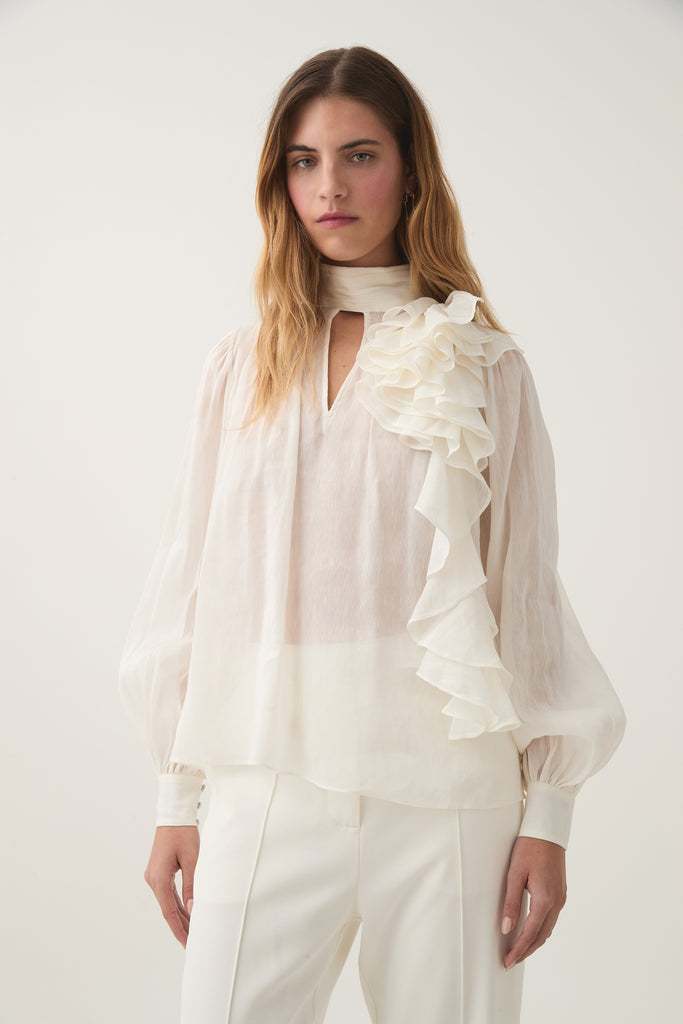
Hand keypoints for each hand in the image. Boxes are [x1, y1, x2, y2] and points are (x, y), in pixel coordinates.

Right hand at [144, 825, 199, 947]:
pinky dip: (178, 904)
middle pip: (168, 909)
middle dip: (181, 926)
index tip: (187, 944)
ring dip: (180, 916)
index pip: (169, 912)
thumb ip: (191, 886)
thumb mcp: (192, 860)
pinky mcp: (159, 873)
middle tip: (193, 943)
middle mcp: (153, 880)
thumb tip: (193, 910)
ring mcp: (154, 877)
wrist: (173, 816)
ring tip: (193, 931)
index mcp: (159, 879)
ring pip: (168, 902)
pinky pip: (169, 893)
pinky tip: (187, 914)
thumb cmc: (183, 834)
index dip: (178, 929)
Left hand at [501, 836, 566, 969]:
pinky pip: (551, 919)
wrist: (548, 831)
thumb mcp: (515, 874)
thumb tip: (506, 929)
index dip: (519, 950)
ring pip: (548, 929)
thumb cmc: (529, 848)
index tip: (508, 962)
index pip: (530, 933)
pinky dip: (540, 930)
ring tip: (518, 950)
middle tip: (511, 961)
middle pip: (541, 936)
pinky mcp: (560, 892)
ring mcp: (561, 898)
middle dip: (526, 951)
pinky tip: (531, 931)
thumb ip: (511, 903)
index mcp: (545, 899)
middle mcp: (556, 902)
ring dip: (534, 942)